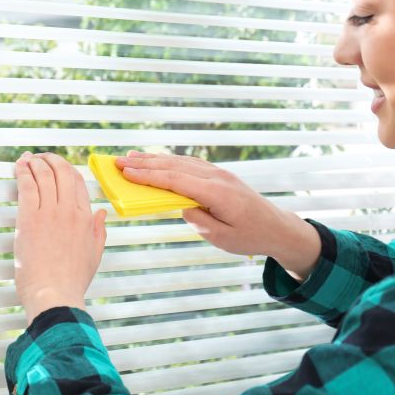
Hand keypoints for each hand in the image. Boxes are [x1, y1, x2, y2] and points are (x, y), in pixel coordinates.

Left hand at [14, 152, 107, 323]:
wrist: (55, 295)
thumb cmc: (71, 281)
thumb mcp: (94, 255)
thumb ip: (98, 231)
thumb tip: (101, 213)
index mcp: (86, 219)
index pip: (78, 183)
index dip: (66, 170)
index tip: (56, 167)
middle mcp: (70, 211)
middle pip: (62, 172)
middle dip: (51, 160)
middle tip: (41, 157)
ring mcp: (50, 212)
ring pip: (44, 175)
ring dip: (35, 162)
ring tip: (27, 159)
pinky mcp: (29, 218)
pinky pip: (27, 185)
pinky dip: (23, 171)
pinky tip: (19, 165)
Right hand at [115, 151, 319, 281]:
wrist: (276, 227)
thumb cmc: (250, 236)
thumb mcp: (221, 237)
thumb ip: (198, 220)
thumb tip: (180, 205)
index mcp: (216, 192)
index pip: (175, 180)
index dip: (148, 175)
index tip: (126, 172)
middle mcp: (216, 177)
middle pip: (174, 166)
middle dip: (144, 163)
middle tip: (119, 161)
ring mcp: (218, 173)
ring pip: (180, 162)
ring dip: (154, 159)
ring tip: (131, 157)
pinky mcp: (218, 174)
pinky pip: (189, 164)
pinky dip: (170, 161)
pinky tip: (156, 161)